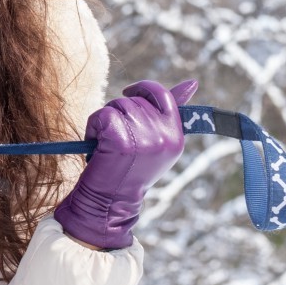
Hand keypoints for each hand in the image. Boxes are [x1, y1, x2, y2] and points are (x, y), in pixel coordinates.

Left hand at [53, 79, 197, 249]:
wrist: (108, 202)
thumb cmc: (125, 170)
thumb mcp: (153, 142)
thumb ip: (165, 114)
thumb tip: (193, 82)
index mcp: (176, 137)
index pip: (163, 96)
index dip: (143, 90)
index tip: (127, 94)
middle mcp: (166, 137)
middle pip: (135, 100)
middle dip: (118, 112)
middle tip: (114, 138)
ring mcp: (145, 138)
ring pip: (117, 106)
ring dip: (104, 121)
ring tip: (106, 146)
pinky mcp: (122, 140)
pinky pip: (102, 115)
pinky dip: (93, 127)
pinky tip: (96, 147)